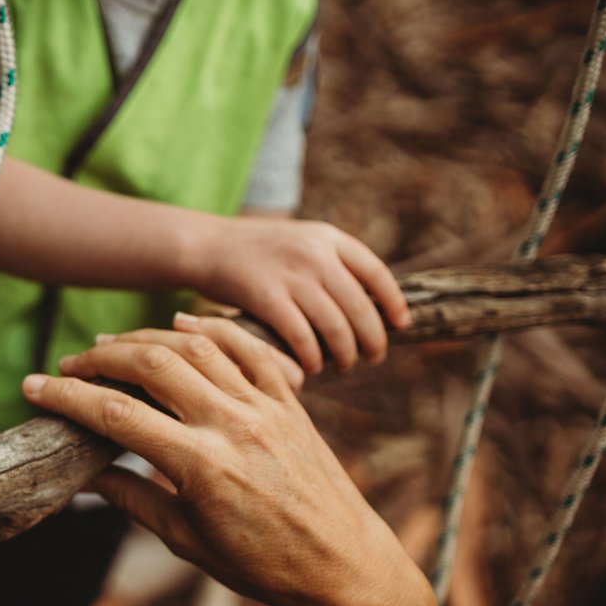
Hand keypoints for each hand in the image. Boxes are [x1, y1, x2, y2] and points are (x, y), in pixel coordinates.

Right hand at [22, 317, 424, 605]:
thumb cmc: (264, 566)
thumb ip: (135, 500)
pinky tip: (182, 324)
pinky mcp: (291, 404)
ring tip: (113, 347)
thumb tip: (88, 478)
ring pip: (198, 347)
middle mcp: (233, 425)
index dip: (67, 397)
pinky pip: (250, 350)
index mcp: (201, 466)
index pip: (116, 415)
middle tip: (69, 364)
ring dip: (148, 338)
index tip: (33, 388)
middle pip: (152, 365)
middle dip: (100, 358)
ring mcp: (266, 408)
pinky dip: (213, 328)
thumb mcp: (188, 542)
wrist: (344, 566)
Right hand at [189, 215, 410, 374]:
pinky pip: (302, 338)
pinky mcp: (266, 298)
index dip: (393, 303)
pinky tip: (311, 367)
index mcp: (328, 238)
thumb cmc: (255, 252)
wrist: (206, 245)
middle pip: (361, 307)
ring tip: (344, 367)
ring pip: (336, 328)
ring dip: (345, 355)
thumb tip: (368, 302)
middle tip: (373, 358)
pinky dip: (312, 358)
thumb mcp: (300, 242)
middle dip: (373, 340)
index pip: (376, 273)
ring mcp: (291, 276)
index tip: (399, 325)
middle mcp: (315, 254)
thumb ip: (330, 263)